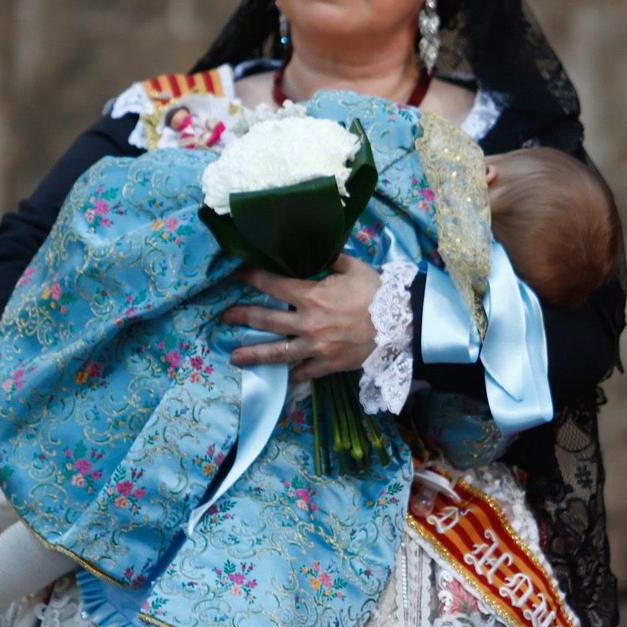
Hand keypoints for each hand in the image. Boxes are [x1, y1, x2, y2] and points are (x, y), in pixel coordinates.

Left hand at [223, 255, 380, 381]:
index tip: (240, 275)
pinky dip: (292, 375)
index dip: (253, 278)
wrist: (402, 323)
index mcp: (312, 296)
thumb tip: (318, 250)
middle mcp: (308, 323)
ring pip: (278, 352)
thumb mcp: (354, 267)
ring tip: (235, 356)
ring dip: (254, 354)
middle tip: (225, 317)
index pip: (273, 285)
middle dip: (242, 317)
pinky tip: (280, 377)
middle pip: (266, 320)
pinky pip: (304, 372)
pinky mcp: (327, 365)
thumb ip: (332, 259)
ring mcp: (316, 347)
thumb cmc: (378, 293)